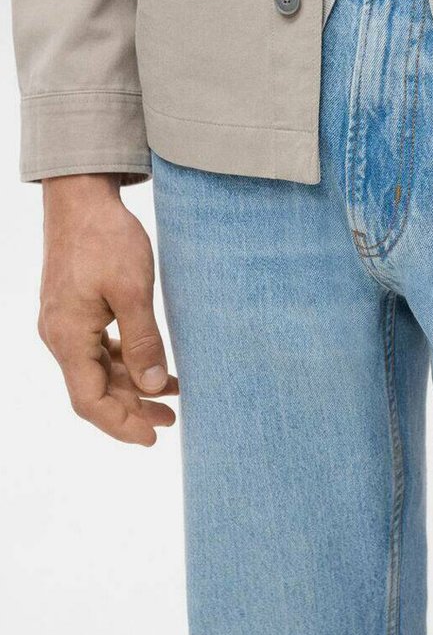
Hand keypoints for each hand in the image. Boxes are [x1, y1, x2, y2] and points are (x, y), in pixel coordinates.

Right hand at [38, 174, 177, 445]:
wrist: (82, 198)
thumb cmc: (106, 238)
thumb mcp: (132, 290)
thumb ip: (143, 341)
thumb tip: (153, 387)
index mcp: (68, 336)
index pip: (89, 400)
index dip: (120, 424)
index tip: (153, 436)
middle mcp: (60, 335)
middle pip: (93, 390)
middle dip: (132, 409)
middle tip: (171, 419)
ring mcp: (66, 321)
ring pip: (97, 369)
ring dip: (131, 385)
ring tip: (172, 393)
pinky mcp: (76, 308)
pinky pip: (98, 348)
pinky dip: (125, 360)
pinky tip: (152, 362)